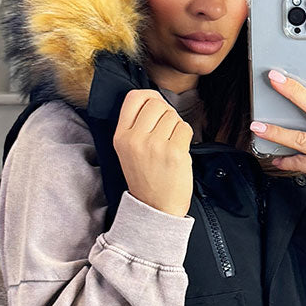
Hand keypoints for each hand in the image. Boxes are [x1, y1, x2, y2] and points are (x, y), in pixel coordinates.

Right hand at [113, 89, 193, 218]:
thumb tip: (154, 100)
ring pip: (173, 115)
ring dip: (176, 127)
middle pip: (157, 103)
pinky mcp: (174, 152)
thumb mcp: (128, 151)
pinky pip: (185, 128)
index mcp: (121, 137)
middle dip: (166, 113)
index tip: (156, 106)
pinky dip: (185, 137)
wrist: (156, 209)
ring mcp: (156, 145)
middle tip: (166, 131)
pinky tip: (178, 151)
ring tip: (170, 145)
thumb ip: (135, 126)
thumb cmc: (146, 180)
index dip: (149, 97)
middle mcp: (136, 139)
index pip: (134, 97)